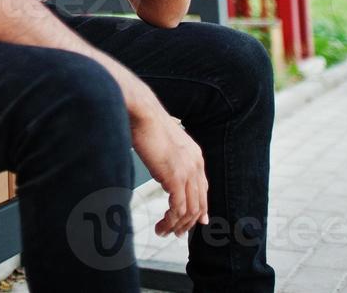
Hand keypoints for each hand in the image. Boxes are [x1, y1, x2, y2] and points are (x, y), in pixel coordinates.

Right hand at [131, 104, 208, 236]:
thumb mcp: (166, 145)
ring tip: (164, 232)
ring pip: (190, 210)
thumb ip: (171, 159)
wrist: (142, 113)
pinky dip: (170, 221)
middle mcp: (196, 165)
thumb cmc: (146, 124)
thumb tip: (166, 173)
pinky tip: (161, 225)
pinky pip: (178, 208)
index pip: (203, 189)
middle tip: (175, 233)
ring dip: (177, 225)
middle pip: (199, 203)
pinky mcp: (175, 177)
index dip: (200, 208)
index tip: (195, 222)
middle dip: (188, 222)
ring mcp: (187, 171)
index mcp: (196, 156)